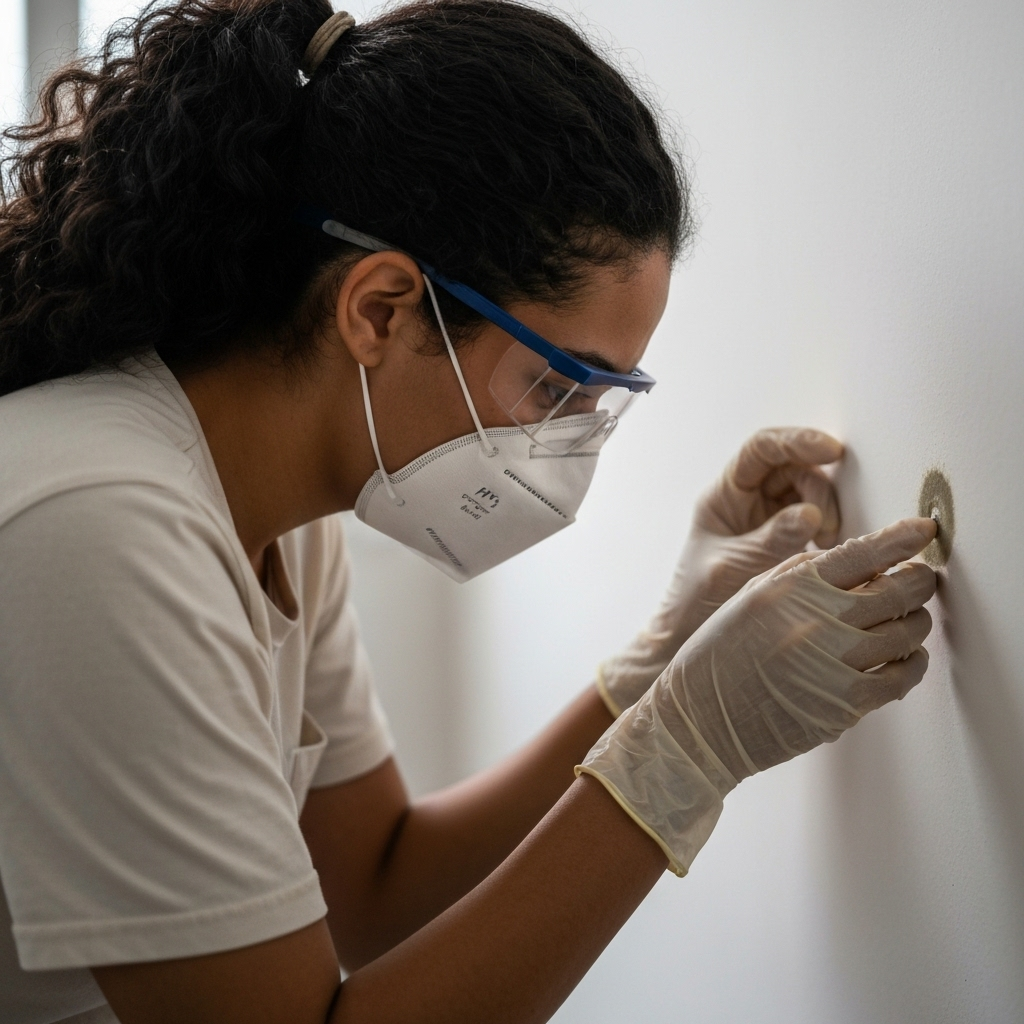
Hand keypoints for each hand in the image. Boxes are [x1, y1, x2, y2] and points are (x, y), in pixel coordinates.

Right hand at [580, 517, 937, 875]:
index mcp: (790, 586)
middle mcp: (814, 619)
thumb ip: (803, 576)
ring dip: (917, 622)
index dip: (902, 538)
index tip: (923, 531)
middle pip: (897, 590)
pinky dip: (914, 663)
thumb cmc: (721, 655)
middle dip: (920, 580)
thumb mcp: (752, 596)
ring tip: (910, 619)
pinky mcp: (845, 703)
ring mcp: (833, 662)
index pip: (863, 552)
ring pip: (908, 632)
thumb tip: (864, 561)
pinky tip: (906, 657)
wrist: (699, 718)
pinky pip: (903, 677)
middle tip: (923, 578)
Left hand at [598, 427, 843, 714]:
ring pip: (809, 494)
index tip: (831, 451)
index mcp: (723, 496)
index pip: (761, 449)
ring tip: (825, 546)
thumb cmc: (696, 603)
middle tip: (825, 529)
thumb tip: (811, 513)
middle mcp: (746, 502)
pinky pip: (815, 523)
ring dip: (826, 513)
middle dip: (818, 490)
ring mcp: (766, 522)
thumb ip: (771, 539)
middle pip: (793, 469)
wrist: (687, 641)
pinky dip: (828, 533)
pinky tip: (827, 555)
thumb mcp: (733, 568)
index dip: (796, 441)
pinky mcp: (786, 544)